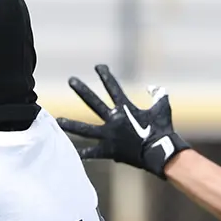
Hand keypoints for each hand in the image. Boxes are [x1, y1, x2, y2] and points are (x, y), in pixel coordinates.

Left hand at [58, 65, 187, 178]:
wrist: (161, 152)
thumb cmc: (163, 130)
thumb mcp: (163, 108)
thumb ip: (159, 95)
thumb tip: (154, 87)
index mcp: (126, 108)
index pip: (113, 88)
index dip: (106, 76)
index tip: (98, 66)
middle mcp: (114, 120)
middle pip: (94, 102)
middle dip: (82, 90)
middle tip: (71, 80)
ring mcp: (110, 136)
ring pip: (85, 129)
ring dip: (71, 125)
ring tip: (58, 120)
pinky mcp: (109, 150)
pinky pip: (93, 153)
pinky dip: (84, 154)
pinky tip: (71, 154)